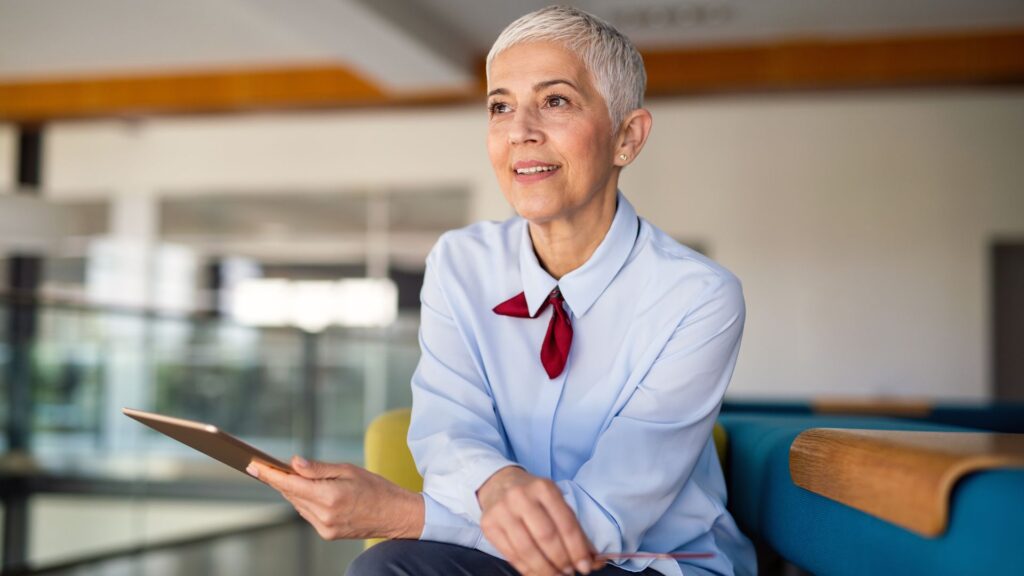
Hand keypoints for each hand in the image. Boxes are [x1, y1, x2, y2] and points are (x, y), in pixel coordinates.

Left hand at [247, 456, 423, 540]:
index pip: (290, 484)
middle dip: (278, 479)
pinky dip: (303, 500)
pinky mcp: (328, 533)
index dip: (269, 474)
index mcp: (330, 496)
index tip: (253, 465)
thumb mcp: (348, 470)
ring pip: (297, 504)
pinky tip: (305, 490)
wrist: (396, 515)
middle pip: (291, 494)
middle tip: (263, 465)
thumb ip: (318, 468)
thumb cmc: (376, 488)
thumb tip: (293, 463)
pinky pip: (307, 513)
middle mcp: (324, 515)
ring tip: (285, 475)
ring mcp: (325, 527)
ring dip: (291, 490)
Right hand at [477, 466, 604, 575]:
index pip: (565, 523)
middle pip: (546, 537)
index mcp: (544, 488)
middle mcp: (521, 496)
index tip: (584, 566)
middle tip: (569, 572)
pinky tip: (538, 572)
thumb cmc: (533, 497)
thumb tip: (594, 559)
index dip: (577, 549)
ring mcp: (502, 510)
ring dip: (545, 569)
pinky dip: (528, 569)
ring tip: (556, 575)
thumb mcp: (555, 503)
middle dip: (561, 560)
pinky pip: (511, 555)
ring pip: (527, 549)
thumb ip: (574, 530)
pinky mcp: (489, 525)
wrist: (499, 483)